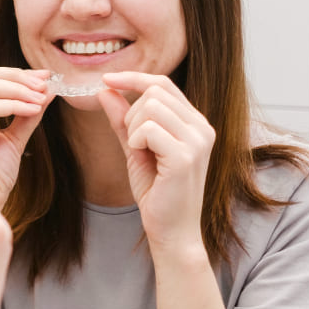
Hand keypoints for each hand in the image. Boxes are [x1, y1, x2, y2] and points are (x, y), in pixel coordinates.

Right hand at [0, 67, 51, 208]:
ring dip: (19, 89)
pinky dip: (15, 105)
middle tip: (45, 85)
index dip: (15, 74)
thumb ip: (27, 113)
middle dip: (18, 77)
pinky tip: (34, 110)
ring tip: (42, 98)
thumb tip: (47, 88)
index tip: (44, 78)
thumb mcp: (15, 138)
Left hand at [97, 72, 213, 257]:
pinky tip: (143, 158)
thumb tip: (106, 90)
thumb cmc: (157, 192)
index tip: (107, 78)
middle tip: (134, 143)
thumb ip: (123, 120)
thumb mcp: (136, 149)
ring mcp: (197, 140)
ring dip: (133, 128)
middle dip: (131, 113)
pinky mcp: (185, 156)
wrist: (172, 231)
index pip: (163, 83)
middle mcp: (202, 127)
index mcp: (195, 123)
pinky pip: (148, 129)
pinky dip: (136, 141)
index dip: (133, 78)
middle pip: (155, 91)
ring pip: (150, 106)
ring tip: (141, 152)